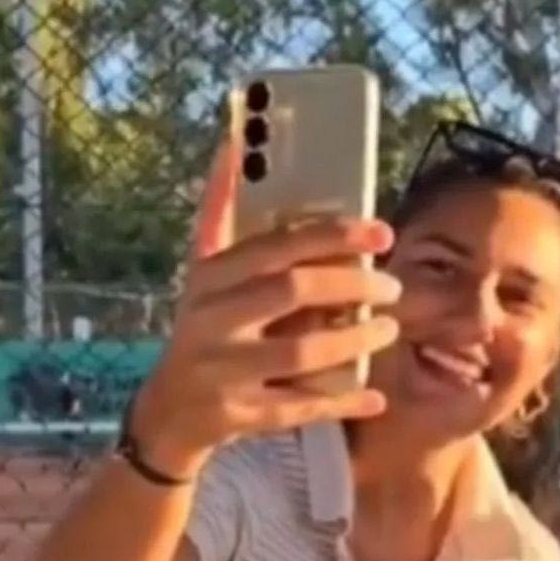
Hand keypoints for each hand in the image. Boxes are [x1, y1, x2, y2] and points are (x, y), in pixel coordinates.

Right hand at [129, 139, 400, 478]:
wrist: (166, 414)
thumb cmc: (202, 328)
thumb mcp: (204, 272)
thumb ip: (222, 212)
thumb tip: (234, 143)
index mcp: (209, 278)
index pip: (275, 246)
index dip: (331, 236)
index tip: (382, 233)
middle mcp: (211, 321)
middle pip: (291, 292)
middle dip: (352, 286)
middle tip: (393, 287)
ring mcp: (222, 372)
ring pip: (300, 352)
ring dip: (354, 340)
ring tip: (390, 328)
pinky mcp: (237, 417)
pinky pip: (299, 409)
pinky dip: (340, 402)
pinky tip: (376, 396)